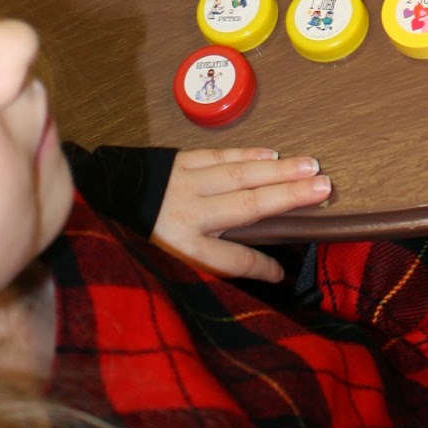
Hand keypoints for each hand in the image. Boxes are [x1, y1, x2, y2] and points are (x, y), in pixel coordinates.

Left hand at [151, 147, 331, 282]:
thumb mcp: (166, 263)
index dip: (260, 268)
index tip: (283, 273)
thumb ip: (207, 263)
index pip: (232, 262)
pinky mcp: (180, 160)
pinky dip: (249, 154)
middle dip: (288, 197)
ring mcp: (185, 183)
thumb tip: (256, 272)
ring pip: (240, 174)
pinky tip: (273, 155)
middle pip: (248, 206)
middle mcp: (188, 213)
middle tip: (325, 188)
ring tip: (311, 166)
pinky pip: (221, 156)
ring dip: (278, 170)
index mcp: (183, 247)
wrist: (103, 198)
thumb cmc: (139, 236)